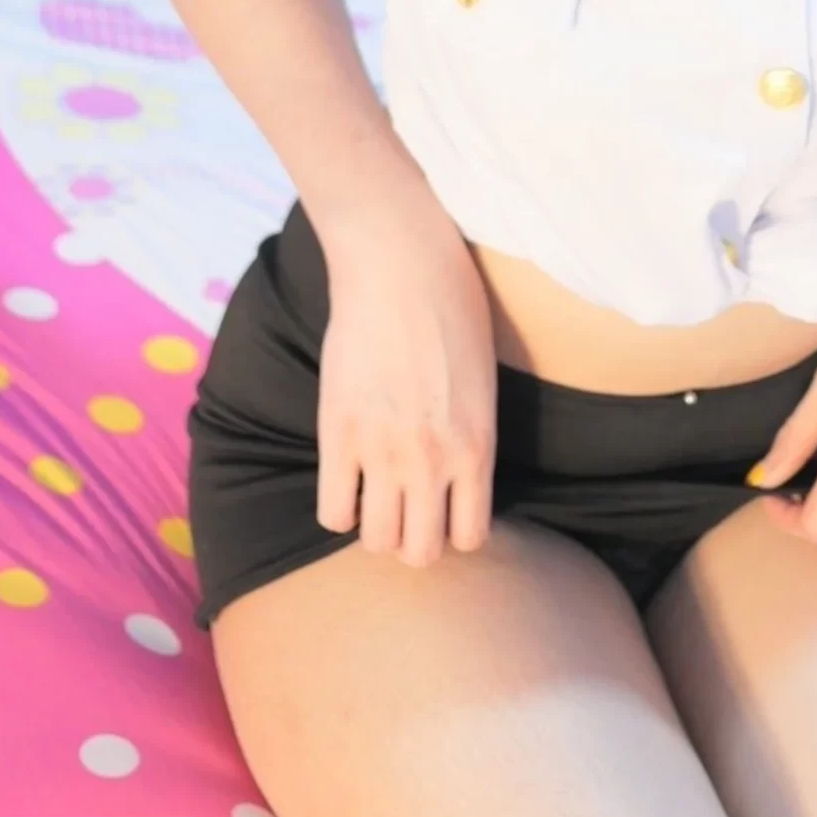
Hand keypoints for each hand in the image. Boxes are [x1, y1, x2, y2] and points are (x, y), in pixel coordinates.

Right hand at [314, 185, 499, 568]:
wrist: (401, 263)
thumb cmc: (454, 307)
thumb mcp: (484, 383)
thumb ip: (471, 439)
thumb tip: (457, 479)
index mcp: (477, 449)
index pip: (470, 538)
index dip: (453, 530)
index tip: (443, 508)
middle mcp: (431, 463)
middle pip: (420, 553)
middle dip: (414, 537)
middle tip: (406, 506)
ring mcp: (382, 452)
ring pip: (376, 542)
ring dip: (375, 525)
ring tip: (375, 494)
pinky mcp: (337, 434)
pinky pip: (332, 512)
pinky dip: (339, 506)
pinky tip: (346, 478)